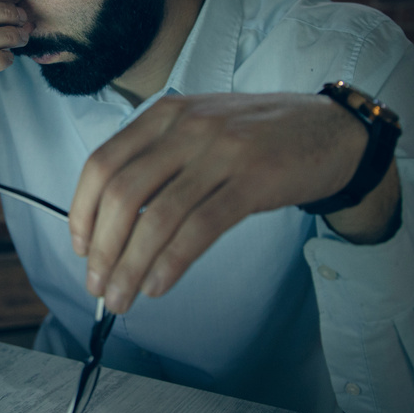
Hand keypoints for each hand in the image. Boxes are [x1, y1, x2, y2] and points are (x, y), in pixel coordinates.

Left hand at [67, 92, 397, 313]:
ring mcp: (222, 152)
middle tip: (97, 285)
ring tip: (122, 297)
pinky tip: (159, 285)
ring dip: (132, 266)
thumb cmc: (260, 137)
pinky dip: (172, 263)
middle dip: (103, 248)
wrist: (333, 130)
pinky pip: (200, 228)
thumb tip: (111, 222)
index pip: (102, 163)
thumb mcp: (200, 129)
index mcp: (165, 115)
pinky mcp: (254, 180)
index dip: (83, 211)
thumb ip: (158, 160)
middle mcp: (188, 128)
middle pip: (124, 195)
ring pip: (158, 218)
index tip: (80, 247)